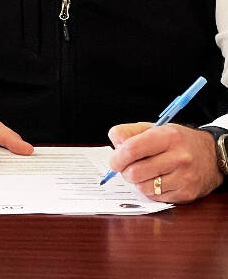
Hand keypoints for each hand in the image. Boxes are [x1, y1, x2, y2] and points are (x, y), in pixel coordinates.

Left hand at [107, 122, 222, 203]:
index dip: (117, 158)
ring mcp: (184, 178)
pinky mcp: (186, 194)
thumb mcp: (155, 128)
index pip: (132, 149)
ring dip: (138, 182)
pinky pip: (155, 197)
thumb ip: (129, 133)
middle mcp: (179, 157)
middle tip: (128, 168)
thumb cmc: (178, 142)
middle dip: (125, 172)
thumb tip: (115, 145)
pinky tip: (158, 180)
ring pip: (143, 187)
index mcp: (168, 137)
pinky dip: (151, 190)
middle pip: (135, 172)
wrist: (212, 156)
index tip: (114, 162)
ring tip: (145, 173)